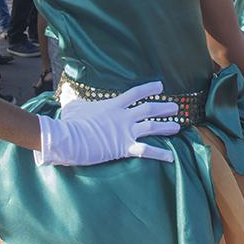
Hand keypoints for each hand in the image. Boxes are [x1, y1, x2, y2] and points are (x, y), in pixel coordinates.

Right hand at [36, 81, 179, 165]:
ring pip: (151, 126)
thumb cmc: (70, 122)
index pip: (135, 93)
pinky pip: (146, 151)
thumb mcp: (72, 106)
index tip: (160, 86)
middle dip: (163, 108)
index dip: (149, 88)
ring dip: (166, 126)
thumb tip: (66, 90)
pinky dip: (160, 154)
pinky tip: (171, 157)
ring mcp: (125, 132)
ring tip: (177, 127)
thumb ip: (73, 98)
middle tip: (175, 107)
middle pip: (149, 109)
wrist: (69, 138)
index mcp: (113, 105)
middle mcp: (123, 116)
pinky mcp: (124, 148)